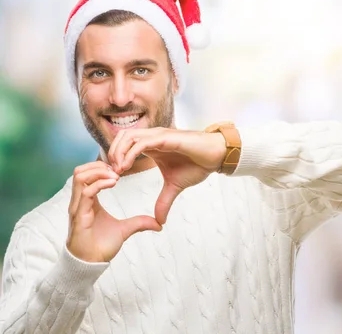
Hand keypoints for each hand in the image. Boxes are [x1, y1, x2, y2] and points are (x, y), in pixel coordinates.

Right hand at [67, 161, 161, 262]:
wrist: (91, 264)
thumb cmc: (101, 247)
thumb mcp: (125, 230)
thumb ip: (139, 223)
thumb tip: (158, 224)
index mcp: (89, 201)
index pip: (87, 175)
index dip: (102, 168)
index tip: (120, 170)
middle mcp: (80, 201)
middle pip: (80, 171)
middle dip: (99, 165)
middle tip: (118, 169)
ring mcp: (78, 207)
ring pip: (79, 177)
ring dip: (98, 172)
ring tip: (116, 176)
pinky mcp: (79, 215)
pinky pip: (86, 193)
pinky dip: (100, 184)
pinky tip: (114, 183)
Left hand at [108, 127, 225, 223]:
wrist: (215, 156)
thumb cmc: (197, 165)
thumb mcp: (175, 186)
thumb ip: (164, 201)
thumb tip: (160, 221)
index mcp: (152, 145)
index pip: (124, 144)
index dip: (115, 158)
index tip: (114, 177)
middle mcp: (152, 137)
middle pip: (121, 137)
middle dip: (112, 154)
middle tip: (111, 174)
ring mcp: (158, 135)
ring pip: (128, 136)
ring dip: (118, 152)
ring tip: (118, 170)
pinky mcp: (166, 138)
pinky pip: (141, 142)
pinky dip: (130, 153)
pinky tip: (127, 166)